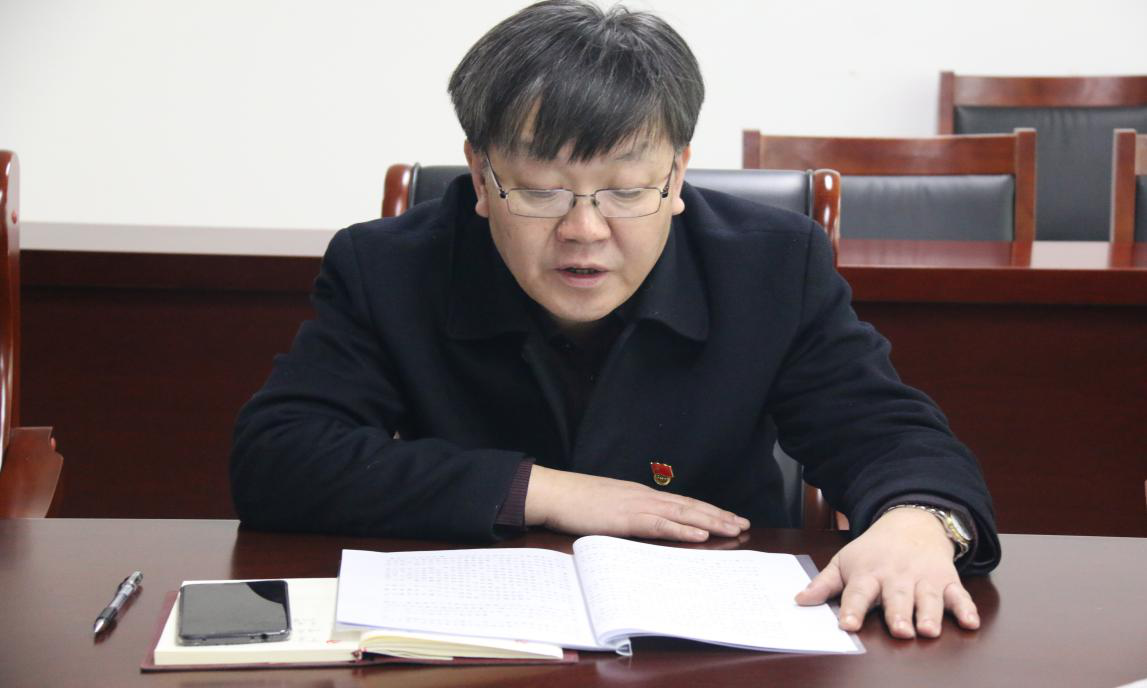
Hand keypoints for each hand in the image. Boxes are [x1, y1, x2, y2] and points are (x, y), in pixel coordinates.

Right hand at [524, 465, 749, 541]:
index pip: (682, 502)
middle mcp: (645, 497)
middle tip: (744, 524)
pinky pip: (661, 525)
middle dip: (719, 515)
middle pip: (690, 506)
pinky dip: (683, 529)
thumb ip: (628, 513)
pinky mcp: (627, 518)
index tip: (729, 517)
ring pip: (683, 514)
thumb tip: (643, 524)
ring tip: (734, 528)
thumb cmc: (577, 501)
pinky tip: (700, 534)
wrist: (555, 492)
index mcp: (641, 495)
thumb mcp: (609, 506)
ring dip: (710, 522)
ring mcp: (638, 506)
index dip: (708, 509)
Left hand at [794, 507, 979, 638]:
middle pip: (897, 598)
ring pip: (928, 599)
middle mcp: (897, 577)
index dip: (853, 609)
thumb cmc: (873, 550)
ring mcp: (924, 579)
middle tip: (900, 631)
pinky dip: (966, 608)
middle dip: (898, 615)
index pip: (858, 593)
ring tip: (928, 630)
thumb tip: (799, 601)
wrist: (911, 523)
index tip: (848, 625)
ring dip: (929, 614)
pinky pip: (959, 595)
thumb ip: (824, 584)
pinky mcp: (947, 581)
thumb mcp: (845, 561)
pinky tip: (970, 621)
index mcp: (869, 573)